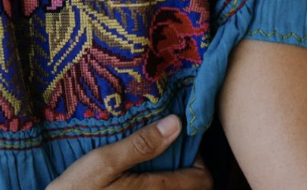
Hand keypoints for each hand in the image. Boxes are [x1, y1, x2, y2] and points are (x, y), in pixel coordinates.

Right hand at [47, 115, 212, 189]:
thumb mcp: (103, 161)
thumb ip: (141, 144)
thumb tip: (176, 124)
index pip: (203, 179)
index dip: (196, 158)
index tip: (176, 142)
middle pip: (192, 189)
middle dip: (183, 169)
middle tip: (162, 151)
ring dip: (167, 179)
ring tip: (147, 164)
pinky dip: (152, 187)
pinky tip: (131, 180)